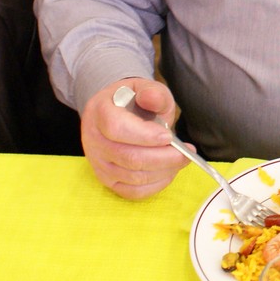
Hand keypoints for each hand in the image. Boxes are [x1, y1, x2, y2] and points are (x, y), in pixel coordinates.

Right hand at [79, 78, 188, 198]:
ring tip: (180, 160)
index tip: (169, 136)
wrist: (115, 113)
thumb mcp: (145, 88)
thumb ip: (152, 93)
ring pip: (133, 177)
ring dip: (163, 171)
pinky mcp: (106, 180)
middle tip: (186, 152)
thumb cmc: (133, 102)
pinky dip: (155, 185)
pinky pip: (132, 192)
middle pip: (128, 157)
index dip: (145, 136)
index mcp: (99, 112)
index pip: (117, 128)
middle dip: (164, 157)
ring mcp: (98, 163)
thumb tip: (151, 98)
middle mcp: (94, 140)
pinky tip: (168, 172)